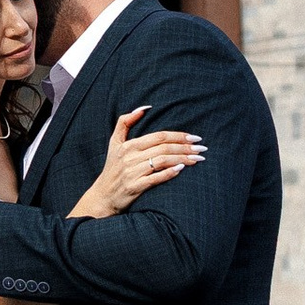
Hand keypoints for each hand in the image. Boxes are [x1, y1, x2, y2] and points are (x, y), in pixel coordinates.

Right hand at [79, 104, 206, 217]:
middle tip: (202, 148)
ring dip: (182, 159)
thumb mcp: (114, 142)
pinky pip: (155, 178)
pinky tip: (181, 169)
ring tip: (197, 159)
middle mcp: (130, 157)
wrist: (103, 196)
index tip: (194, 138)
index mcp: (128, 145)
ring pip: (162, 161)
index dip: (178, 136)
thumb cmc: (112, 168)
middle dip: (185, 147)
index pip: (159, 136)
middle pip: (163, 148)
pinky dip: (169, 173)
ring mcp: (132, 172)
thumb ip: (125, 122)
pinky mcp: (134, 187)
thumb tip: (144, 107)